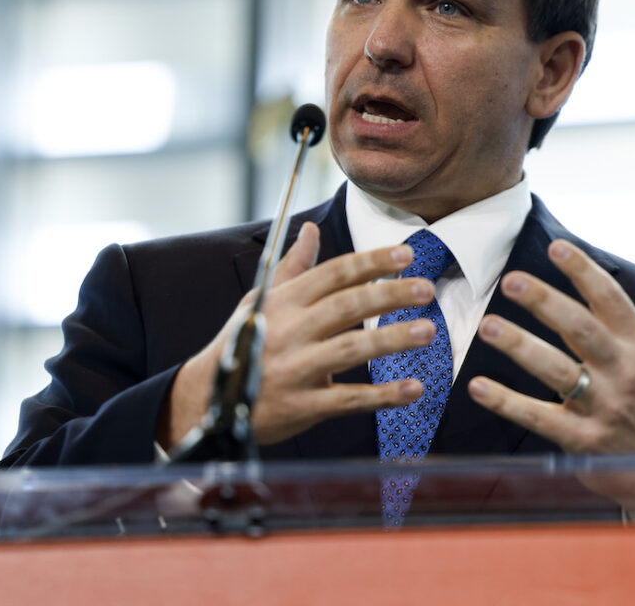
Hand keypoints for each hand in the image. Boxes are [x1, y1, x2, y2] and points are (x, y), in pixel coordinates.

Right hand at [157, 222, 435, 447]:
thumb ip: (293, 267)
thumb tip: (311, 228)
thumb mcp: (260, 300)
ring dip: (392, 340)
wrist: (206, 400)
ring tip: (428, 331)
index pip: (333, 274)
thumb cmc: (241, 343)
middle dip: (389, 295)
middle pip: (347, 306)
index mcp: (283, 301)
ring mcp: (295, 369)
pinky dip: (383, 395)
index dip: (371, 262)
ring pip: (351, 349)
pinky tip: (414, 389)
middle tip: (426, 288)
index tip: (406, 254)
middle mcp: (290, 331)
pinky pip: (349, 399)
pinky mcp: (302, 406)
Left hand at [466, 239, 634, 514]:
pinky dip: (507, 403)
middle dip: (545, 303)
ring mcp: (603, 409)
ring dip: (521, 347)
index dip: (584, 273)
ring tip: (487, 326)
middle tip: (511, 280)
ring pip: (557, 372)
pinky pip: (539, 419)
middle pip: (581, 330)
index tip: (556, 247)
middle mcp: (624, 374)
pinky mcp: (582, 442)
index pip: (612, 302)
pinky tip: (478, 387)